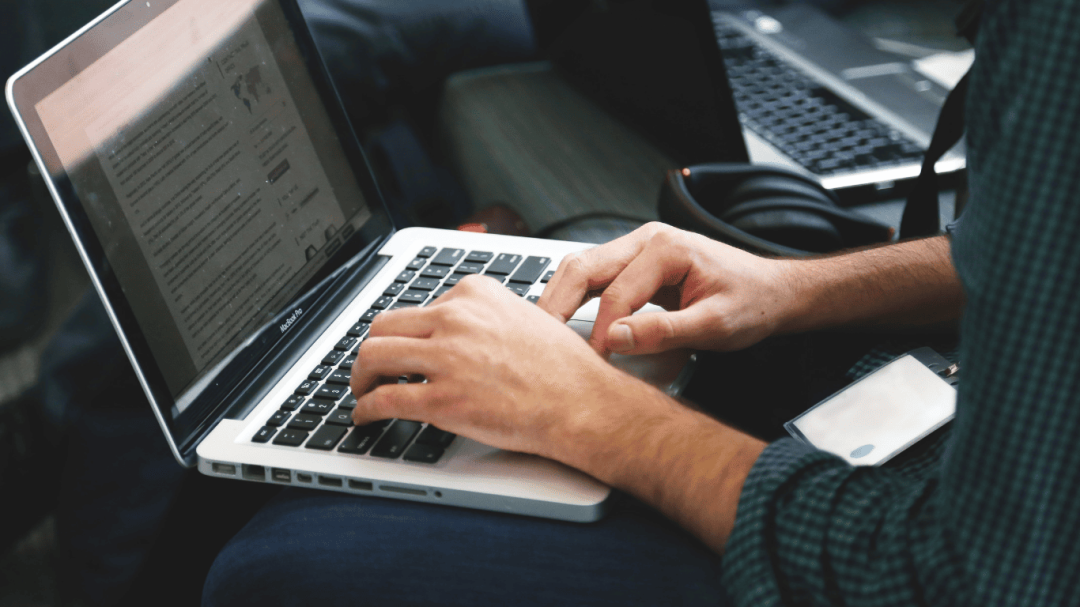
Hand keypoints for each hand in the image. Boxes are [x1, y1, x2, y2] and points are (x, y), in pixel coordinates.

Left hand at [349, 275, 648, 460]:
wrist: (583, 403)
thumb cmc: (564, 368)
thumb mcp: (524, 317)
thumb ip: (484, 318)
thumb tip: (455, 332)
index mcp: (474, 294)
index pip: (417, 306)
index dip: (405, 333)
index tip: (401, 347)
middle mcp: (456, 319)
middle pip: (384, 326)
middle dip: (371, 351)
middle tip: (371, 369)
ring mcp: (447, 358)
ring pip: (373, 357)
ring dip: (360, 377)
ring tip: (363, 391)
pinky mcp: (442, 399)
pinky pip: (385, 399)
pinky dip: (366, 409)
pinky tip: (366, 416)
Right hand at [539, 222, 792, 355]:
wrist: (773, 292)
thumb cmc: (752, 303)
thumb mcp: (715, 325)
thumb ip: (664, 332)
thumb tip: (615, 338)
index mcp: (666, 248)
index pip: (616, 293)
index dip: (601, 332)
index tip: (595, 363)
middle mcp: (646, 240)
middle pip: (583, 267)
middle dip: (555, 304)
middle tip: (537, 340)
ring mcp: (638, 249)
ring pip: (581, 268)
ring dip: (558, 298)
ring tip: (541, 332)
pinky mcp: (635, 263)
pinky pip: (594, 277)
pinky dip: (573, 297)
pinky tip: (561, 321)